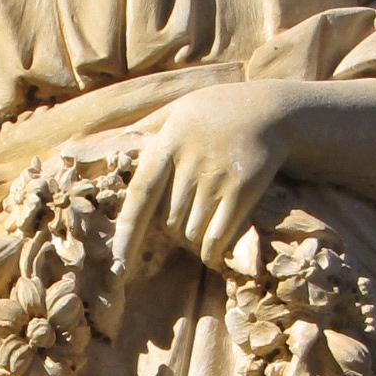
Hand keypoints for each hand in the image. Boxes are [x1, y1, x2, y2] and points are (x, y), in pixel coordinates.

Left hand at [112, 87, 291, 275]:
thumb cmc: (217, 111)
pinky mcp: (243, 189)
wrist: (271, 111)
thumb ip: (145, 127)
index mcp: (168, 142)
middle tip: (186, 219)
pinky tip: (211, 255)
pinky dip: (211, 252)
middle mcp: (190, 161)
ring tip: (201, 227)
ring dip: (194, 240)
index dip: (126, 234)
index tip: (117, 266)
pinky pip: (217, 236)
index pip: (140, 195)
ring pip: (192, 232)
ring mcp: (217, 177)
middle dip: (173, 230)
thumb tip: (104, 143)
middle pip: (168, 222)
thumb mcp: (177, 109)